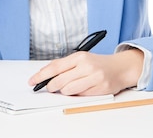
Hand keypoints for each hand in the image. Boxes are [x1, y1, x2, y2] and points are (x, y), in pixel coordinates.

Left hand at [28, 49, 143, 95]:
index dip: (41, 75)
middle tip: (50, 87)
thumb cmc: (98, 64)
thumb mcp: (81, 59)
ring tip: (69, 87)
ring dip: (64, 91)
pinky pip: (80, 96)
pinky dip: (76, 94)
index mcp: (80, 56)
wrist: (120, 68)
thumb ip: (65, 65)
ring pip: (68, 90)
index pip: (55, 66)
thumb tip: (45, 75)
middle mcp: (87, 66)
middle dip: (51, 86)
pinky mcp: (100, 89)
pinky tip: (81, 89)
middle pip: (59, 80)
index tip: (32, 81)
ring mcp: (94, 77)